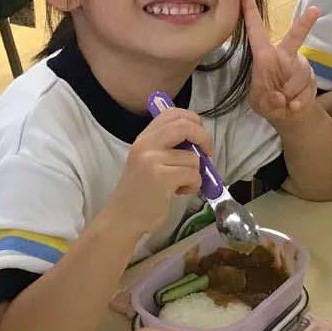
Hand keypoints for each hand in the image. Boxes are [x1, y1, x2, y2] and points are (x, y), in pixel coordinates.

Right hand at [113, 106, 211, 234]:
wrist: (124, 217)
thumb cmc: (141, 191)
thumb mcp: (148, 160)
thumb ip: (167, 146)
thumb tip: (198, 139)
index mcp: (144, 137)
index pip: (172, 113)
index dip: (193, 119)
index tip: (200, 135)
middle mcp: (146, 145)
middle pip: (185, 126)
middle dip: (204, 138)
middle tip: (208, 153)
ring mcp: (153, 161)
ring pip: (193, 158)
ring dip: (195, 173)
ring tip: (181, 183)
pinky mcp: (161, 178)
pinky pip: (193, 175)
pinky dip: (193, 185)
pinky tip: (179, 191)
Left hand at [243, 0, 321, 126]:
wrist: (290, 116)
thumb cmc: (269, 103)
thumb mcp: (260, 104)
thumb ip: (267, 100)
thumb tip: (279, 96)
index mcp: (264, 56)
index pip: (256, 30)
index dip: (250, 10)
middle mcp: (284, 55)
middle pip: (295, 36)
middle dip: (304, 24)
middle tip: (314, 10)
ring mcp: (300, 65)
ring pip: (301, 73)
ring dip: (292, 92)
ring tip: (285, 103)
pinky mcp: (312, 76)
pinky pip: (308, 87)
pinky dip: (300, 100)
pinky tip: (294, 106)